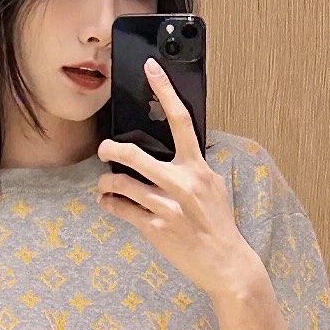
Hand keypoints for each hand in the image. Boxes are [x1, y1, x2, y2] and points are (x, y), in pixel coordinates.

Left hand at [97, 58, 260, 304]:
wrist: (225, 262)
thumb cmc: (217, 225)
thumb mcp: (212, 188)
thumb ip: (192, 168)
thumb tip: (174, 153)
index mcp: (198, 167)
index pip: (180, 119)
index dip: (164, 90)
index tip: (150, 68)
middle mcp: (182, 182)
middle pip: (135, 155)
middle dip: (111, 150)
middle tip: (104, 149)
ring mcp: (167, 206)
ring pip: (121, 184)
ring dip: (107, 183)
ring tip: (105, 185)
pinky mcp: (155, 229)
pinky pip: (121, 210)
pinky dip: (110, 205)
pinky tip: (108, 204)